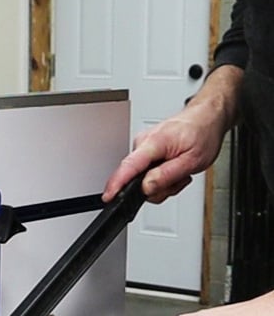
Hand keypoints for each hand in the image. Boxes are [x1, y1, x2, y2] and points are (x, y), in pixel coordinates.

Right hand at [102, 65, 242, 202]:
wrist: (206, 118)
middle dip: (158, 187)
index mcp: (154, 142)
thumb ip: (166, 175)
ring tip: (178, 172)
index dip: (117, 184)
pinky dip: (160, 177)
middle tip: (178, 179)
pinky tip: (172, 169)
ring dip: (162, 183)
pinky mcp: (145, 151)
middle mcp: (142, 143)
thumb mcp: (193, 160)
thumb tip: (145, 187)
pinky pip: (146, 173)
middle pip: (136, 179)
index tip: (108, 197)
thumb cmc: (202, 133)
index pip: (129, 166)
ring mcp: (142, 147)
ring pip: (143, 179)